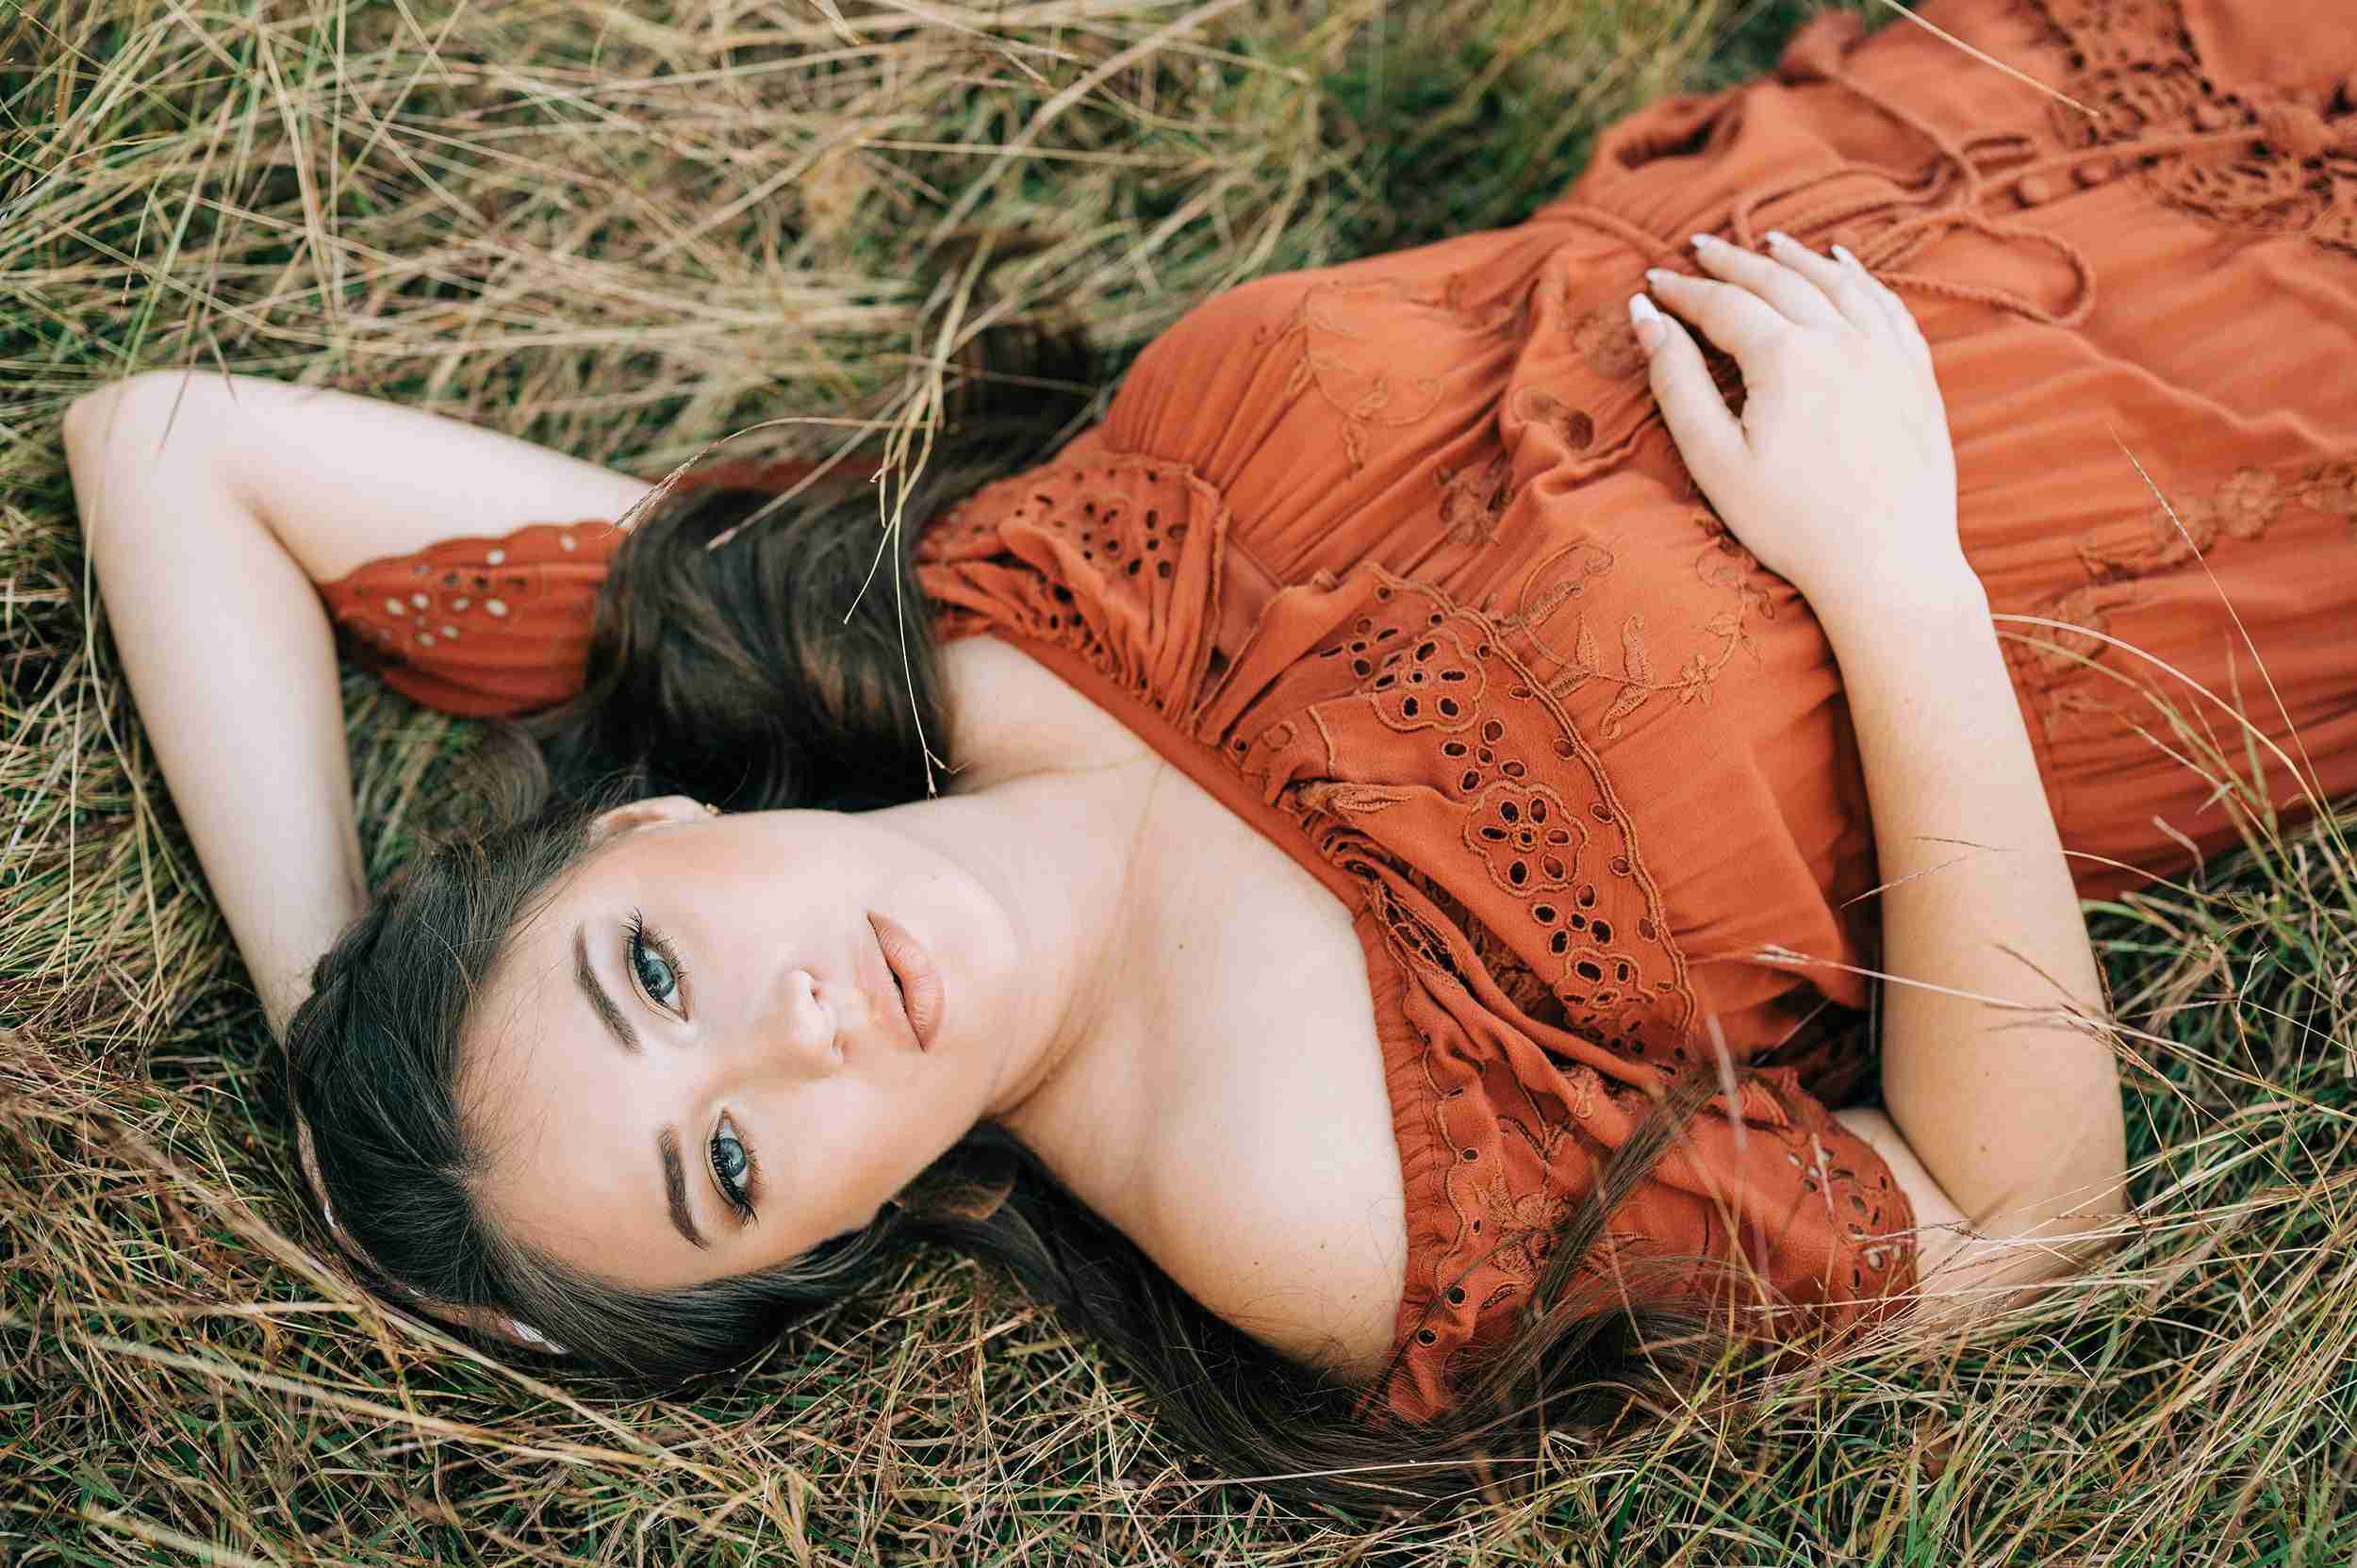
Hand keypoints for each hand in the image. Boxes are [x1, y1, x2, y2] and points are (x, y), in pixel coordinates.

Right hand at [1629, 233, 1966, 621]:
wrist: (1889, 565)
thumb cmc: (1791, 524)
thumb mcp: (1715, 460)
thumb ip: (1677, 382)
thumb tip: (1647, 318)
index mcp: (1785, 356)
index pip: (1723, 304)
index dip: (1684, 291)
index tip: (1654, 281)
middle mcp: (1840, 338)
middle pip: (1778, 280)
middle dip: (1733, 261)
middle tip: (1700, 248)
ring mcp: (1886, 353)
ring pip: (1836, 282)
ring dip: (1797, 257)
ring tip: (1769, 242)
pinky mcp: (1916, 376)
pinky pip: (1887, 305)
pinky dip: (1861, 278)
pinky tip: (1845, 266)